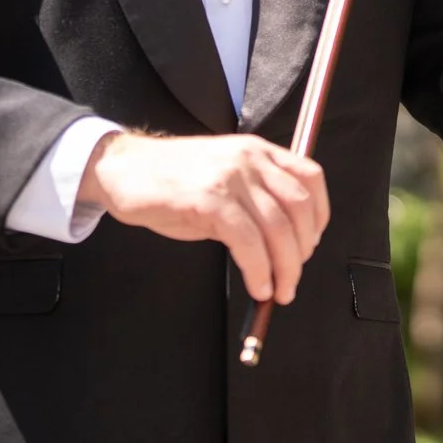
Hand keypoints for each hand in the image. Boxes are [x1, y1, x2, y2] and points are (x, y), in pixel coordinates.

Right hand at [77, 131, 328, 302]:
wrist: (122, 169)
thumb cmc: (171, 179)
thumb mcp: (222, 177)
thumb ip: (254, 198)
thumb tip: (282, 243)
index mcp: (257, 151)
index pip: (310, 178)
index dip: (320, 216)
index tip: (311, 244)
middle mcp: (249, 159)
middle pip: (299, 208)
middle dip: (302, 251)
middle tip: (292, 279)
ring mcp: (230, 179)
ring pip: (277, 229)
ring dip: (284, 269)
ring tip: (278, 291)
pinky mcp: (209, 201)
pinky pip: (248, 242)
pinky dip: (259, 270)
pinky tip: (257, 285)